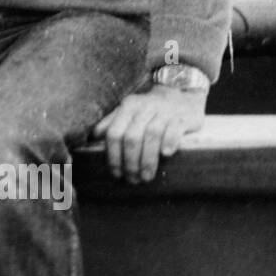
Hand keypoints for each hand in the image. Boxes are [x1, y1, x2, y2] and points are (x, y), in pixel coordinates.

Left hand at [91, 84, 206, 183]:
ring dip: (148, 159)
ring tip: (146, 177)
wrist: (181, 96)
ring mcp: (164, 111)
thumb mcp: (129, 112)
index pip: (114, 133)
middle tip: (133, 179)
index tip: (116, 173)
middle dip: (130, 162)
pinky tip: (166, 154)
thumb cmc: (150, 110)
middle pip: (132, 137)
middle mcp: (144, 107)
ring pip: (152, 135)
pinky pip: (174, 129)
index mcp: (128, 107)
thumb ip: (111, 122)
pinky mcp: (182, 117)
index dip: (113, 156)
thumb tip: (93, 137)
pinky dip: (169, 142)